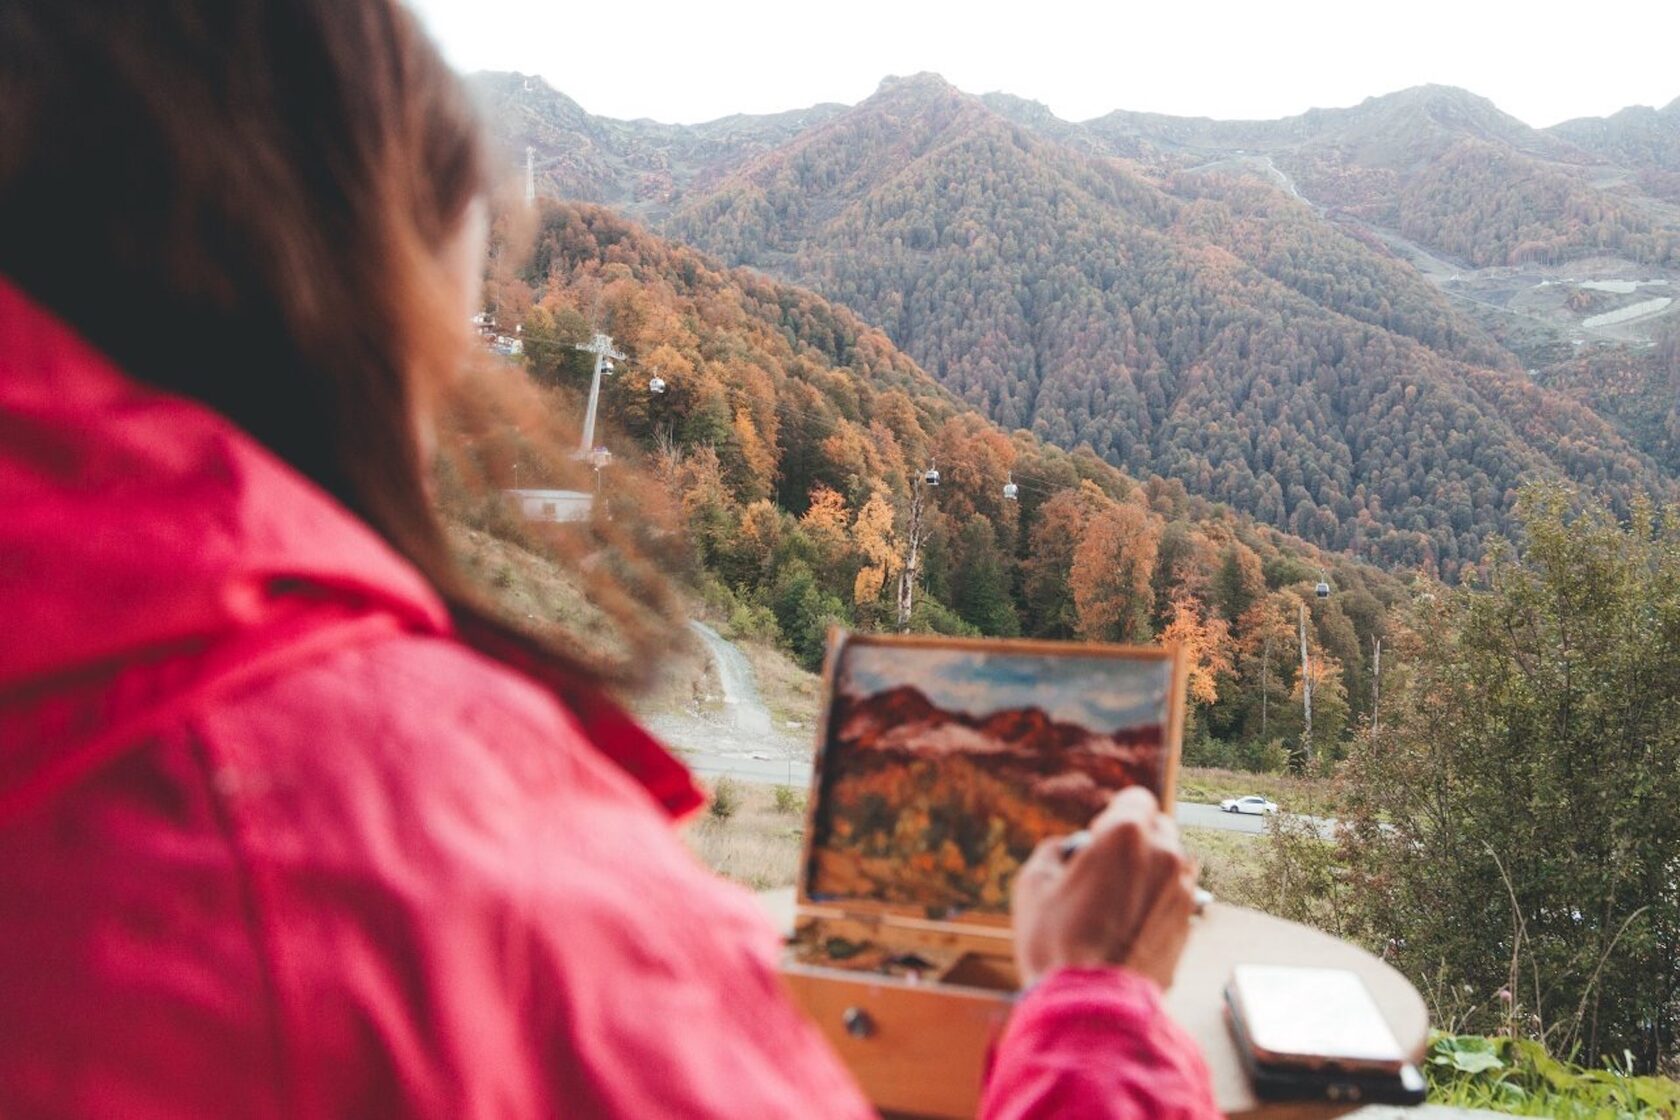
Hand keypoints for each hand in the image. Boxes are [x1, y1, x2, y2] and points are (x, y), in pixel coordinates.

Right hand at [1011, 786, 1197, 989]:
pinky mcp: (1188, 925)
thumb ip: (1054, 851)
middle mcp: (1164, 856)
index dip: (1112, 816)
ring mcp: (1181, 892)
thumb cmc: (1057, 943)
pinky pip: (1174, 898)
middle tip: (1104, 870)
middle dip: (1135, 841)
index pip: (1136, 798)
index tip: (1095, 840)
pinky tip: (1128, 928)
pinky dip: (1156, 903)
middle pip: (1158, 828)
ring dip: (1150, 871)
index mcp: (1126, 835)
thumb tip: (1067, 850)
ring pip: (1171, 863)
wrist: (1093, 1005)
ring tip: (1118, 902)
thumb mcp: (1033, 884)